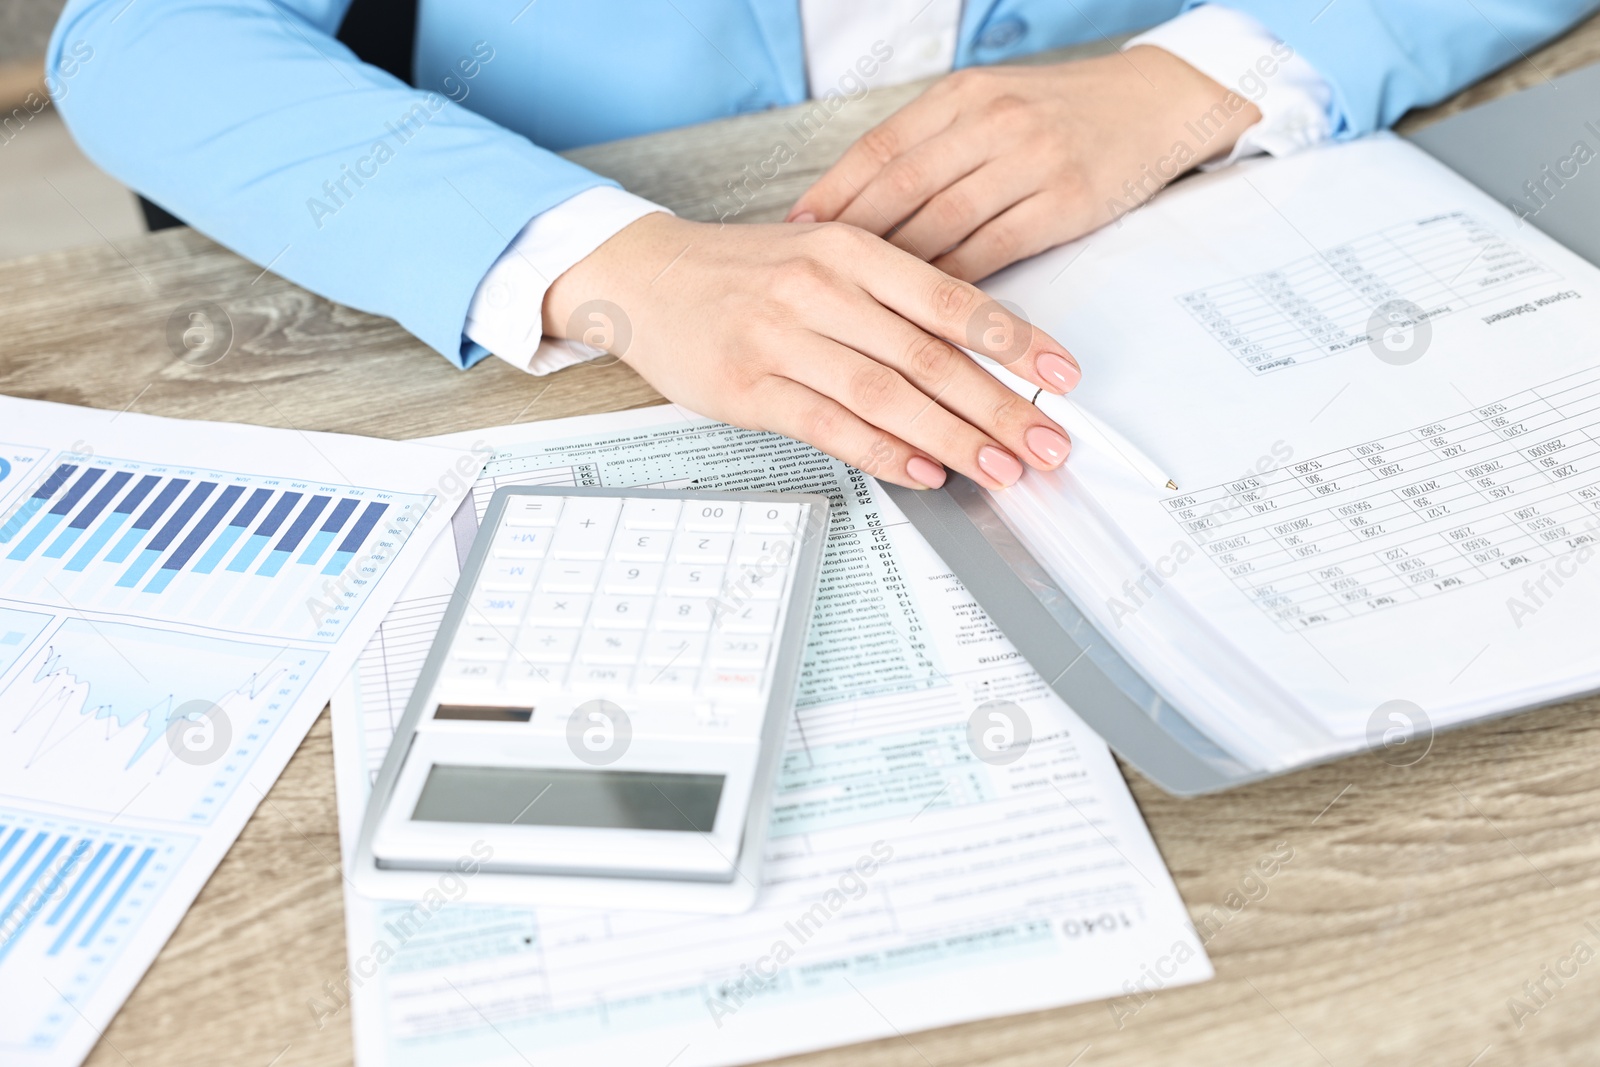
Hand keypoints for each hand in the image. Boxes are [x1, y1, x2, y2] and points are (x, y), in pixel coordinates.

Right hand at [541, 213, 1080, 490]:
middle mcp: (820, 288)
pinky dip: (881, 453)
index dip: (1015, 342)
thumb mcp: (822, 258)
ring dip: (951, 438)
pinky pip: (828, 425)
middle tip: (1047, 445)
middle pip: (929, 356)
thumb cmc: (743, 272)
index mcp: (851, 249)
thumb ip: (892, 298)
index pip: (952, 298)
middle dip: (999, 407)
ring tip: (999, 469)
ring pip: (885, 394)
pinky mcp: (747, 389)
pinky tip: (923, 473)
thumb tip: (974, 359)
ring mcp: (781, 339)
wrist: (646, 277)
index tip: (1062, 377)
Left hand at [788, 47, 1261, 281]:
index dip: (833, 194)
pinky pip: (992, 251)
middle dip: (850, 243)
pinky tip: (927, 310)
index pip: (880, 149)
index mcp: (963, 96)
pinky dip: (953, 286)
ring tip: (859, 307)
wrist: (1157, 103)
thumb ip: (932, 146)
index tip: (797, 233)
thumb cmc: (1065, 113)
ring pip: (941, 225)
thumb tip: (860, 201)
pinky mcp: (1064, 202)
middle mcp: (990, 121)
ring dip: (896, 273)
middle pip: (900, 190)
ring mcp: (1029, 160)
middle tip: (814, 283)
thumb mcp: (991, 106)